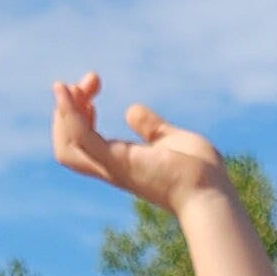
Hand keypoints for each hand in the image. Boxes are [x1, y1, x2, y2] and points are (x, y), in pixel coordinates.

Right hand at [49, 73, 226, 207]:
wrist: (212, 192)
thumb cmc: (199, 173)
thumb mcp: (170, 139)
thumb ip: (150, 127)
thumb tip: (131, 111)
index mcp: (121, 162)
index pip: (82, 140)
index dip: (79, 112)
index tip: (93, 87)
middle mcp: (111, 167)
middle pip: (67, 145)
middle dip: (68, 110)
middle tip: (88, 82)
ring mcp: (113, 166)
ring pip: (67, 145)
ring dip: (64, 112)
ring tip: (74, 85)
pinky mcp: (119, 162)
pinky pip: (82, 139)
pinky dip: (70, 115)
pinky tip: (68, 92)